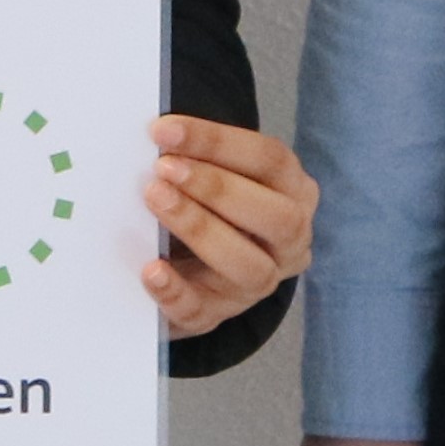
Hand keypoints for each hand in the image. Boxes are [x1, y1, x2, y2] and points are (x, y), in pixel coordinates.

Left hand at [144, 115, 314, 336]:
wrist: (193, 265)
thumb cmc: (207, 202)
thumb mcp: (214, 175)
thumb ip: (198, 158)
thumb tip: (158, 136)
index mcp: (293, 192)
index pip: (270, 160)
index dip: (217, 142)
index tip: (164, 130)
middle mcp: (289, 241)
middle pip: (276, 217)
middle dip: (217, 188)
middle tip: (164, 168)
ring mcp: (259, 284)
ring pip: (250, 267)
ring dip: (200, 229)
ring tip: (156, 200)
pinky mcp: (219, 314)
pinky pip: (203, 310)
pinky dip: (175, 290)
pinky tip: (151, 269)